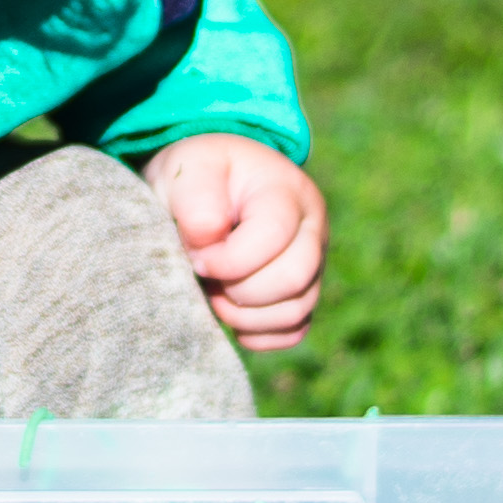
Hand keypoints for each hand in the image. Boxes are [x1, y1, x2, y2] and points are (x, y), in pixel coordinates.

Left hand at [144, 132, 328, 345]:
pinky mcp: (304, 293)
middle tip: (207, 276)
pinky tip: (229, 309)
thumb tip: (210, 243)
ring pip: (296, 310)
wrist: (209, 185)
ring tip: (215, 292)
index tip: (195, 257)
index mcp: (287, 191)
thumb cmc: (199, 175)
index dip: (228, 259)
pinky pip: (293, 331)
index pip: (273, 236)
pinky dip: (257, 332)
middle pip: (294, 278)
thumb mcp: (189, 169)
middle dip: (239, 289)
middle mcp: (312, 227)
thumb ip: (196, 201)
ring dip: (244, 315)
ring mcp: (314, 263)